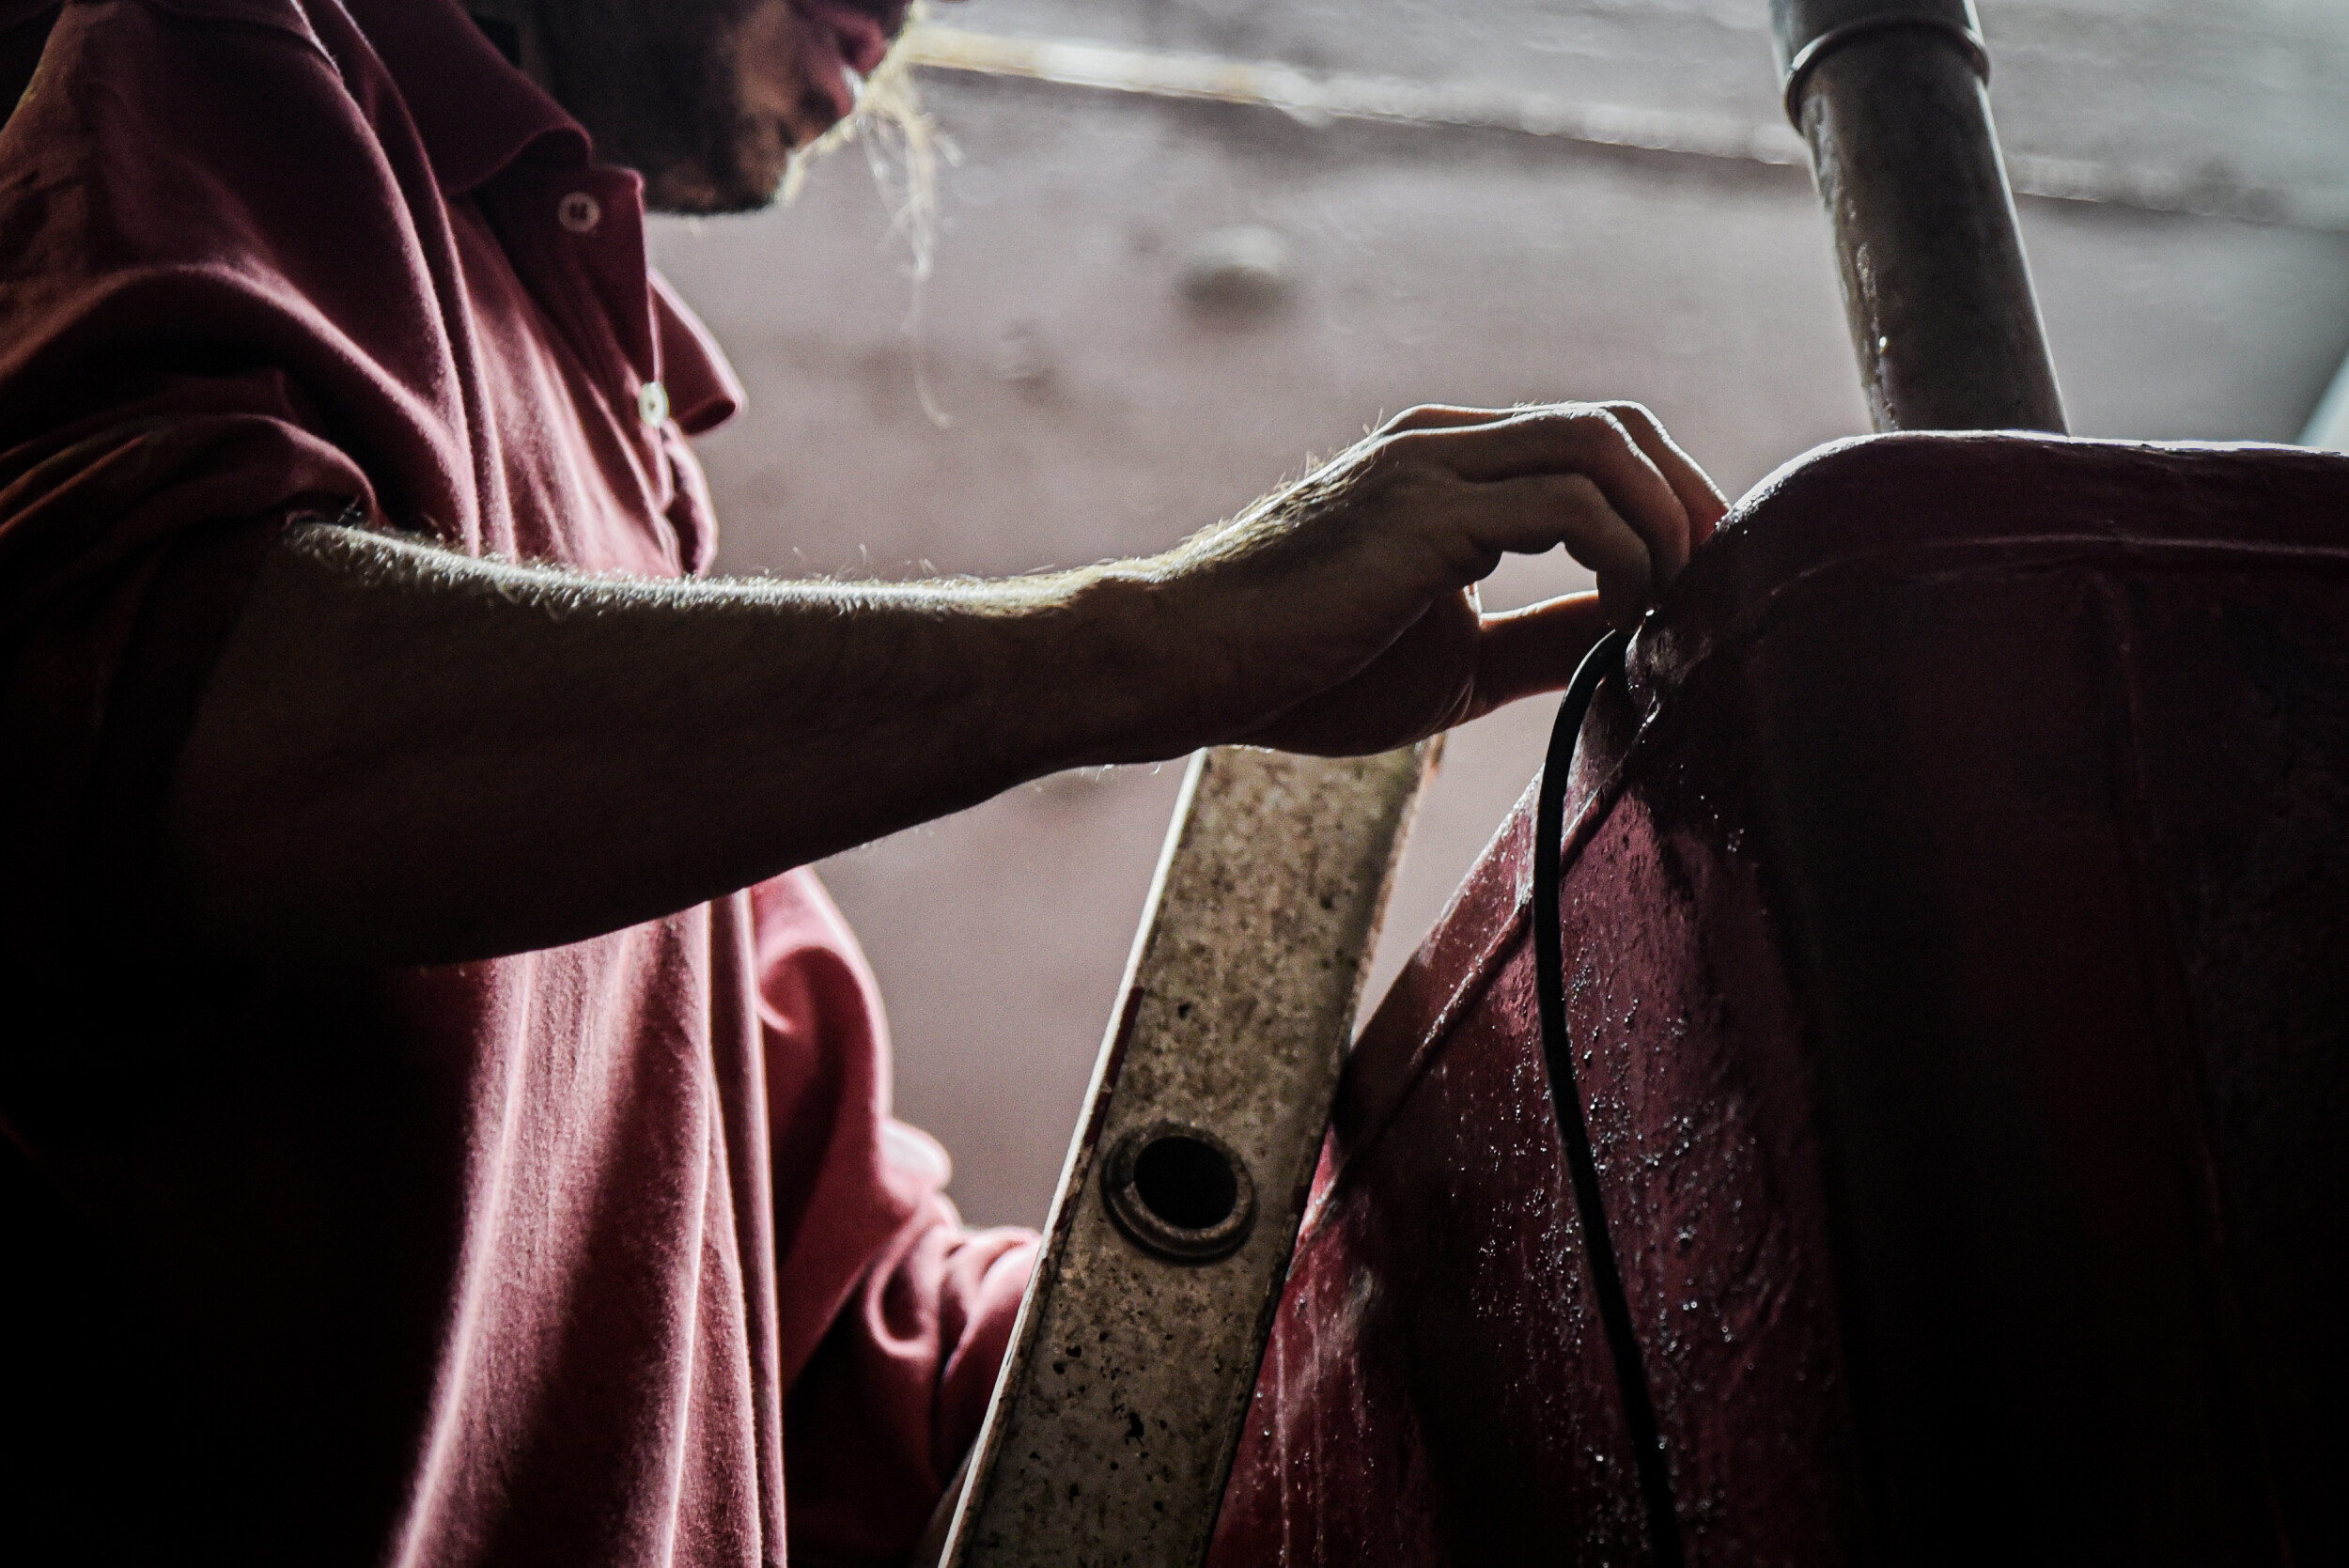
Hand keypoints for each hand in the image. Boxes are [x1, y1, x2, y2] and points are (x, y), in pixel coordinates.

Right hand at [1116, 401, 1726, 756]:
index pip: (1588, 444)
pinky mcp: (1423, 508)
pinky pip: (1570, 500)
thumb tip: (1631, 643)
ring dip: (1664, 524)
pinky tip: (1620, 617)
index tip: (1692, 586)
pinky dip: (1624, 553)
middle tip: (1712, 586)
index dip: (1662, 503)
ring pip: (1600, 444)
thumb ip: (1542, 639)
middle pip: (1613, 424)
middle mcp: (1442, 445)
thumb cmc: (1296, 668)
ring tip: (1670, 605)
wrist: (1180, 662)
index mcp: (1444, 468)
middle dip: (1686, 498)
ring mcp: (1431, 467)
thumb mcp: (1453, 657)